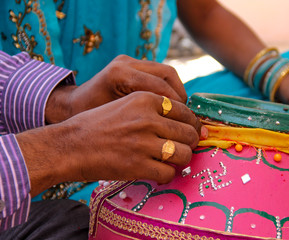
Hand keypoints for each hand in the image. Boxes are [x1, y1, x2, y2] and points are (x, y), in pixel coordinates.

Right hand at [17, 92, 202, 195]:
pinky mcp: (138, 165)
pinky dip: (167, 174)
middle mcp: (147, 118)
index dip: (192, 123)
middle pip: (188, 132)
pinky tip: (158, 171)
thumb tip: (183, 120)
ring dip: (182, 159)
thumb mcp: (126, 104)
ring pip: (184, 153)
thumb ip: (153, 109)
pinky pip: (168, 172)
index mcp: (145, 99)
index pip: (184, 111)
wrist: (69, 145)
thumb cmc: (97, 125)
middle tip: (185, 146)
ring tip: (174, 160)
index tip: (191, 130)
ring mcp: (143, 143)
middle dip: (191, 141)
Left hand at [46, 55, 186, 123]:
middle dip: (180, 97)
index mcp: (119, 75)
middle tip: (186, 118)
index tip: (184, 124)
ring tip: (180, 113)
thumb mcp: (114, 124)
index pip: (160, 86)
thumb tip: (173, 137)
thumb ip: (141, 124)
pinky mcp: (131, 63)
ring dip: (177, 92)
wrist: (72, 105)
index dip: (177, 106)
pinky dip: (168, 89)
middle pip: (167, 74)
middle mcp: (125, 63)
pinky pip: (159, 74)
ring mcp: (129, 61)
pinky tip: (170, 106)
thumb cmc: (90, 120)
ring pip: (166, 72)